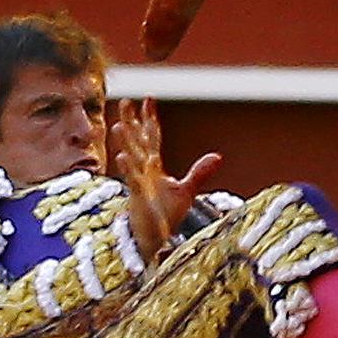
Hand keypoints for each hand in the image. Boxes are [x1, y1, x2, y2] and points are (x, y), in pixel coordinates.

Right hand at [109, 99, 222, 263]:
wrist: (153, 239)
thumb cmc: (164, 215)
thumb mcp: (186, 191)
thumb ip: (199, 173)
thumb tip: (217, 157)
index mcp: (154, 167)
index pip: (152, 137)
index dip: (150, 118)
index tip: (148, 98)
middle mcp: (144, 171)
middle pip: (137, 141)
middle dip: (131, 122)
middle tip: (125, 100)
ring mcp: (139, 183)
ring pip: (132, 158)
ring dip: (126, 142)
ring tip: (120, 124)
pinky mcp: (138, 198)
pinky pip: (132, 180)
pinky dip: (128, 169)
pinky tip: (122, 157)